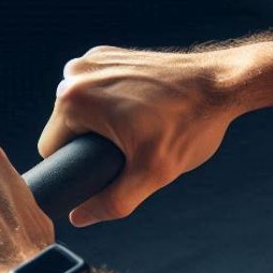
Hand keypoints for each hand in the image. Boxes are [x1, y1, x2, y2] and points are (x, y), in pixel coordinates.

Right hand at [39, 45, 238, 225]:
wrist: (221, 83)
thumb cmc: (190, 125)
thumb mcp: (151, 174)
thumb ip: (112, 203)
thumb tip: (78, 218)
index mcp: (73, 100)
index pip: (51, 150)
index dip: (76, 168)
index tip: (107, 168)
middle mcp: (75, 73)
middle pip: (65, 128)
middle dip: (90, 145)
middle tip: (131, 150)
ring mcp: (93, 59)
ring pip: (80, 110)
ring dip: (100, 124)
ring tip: (139, 130)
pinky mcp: (109, 54)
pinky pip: (96, 91)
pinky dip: (112, 103)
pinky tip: (141, 110)